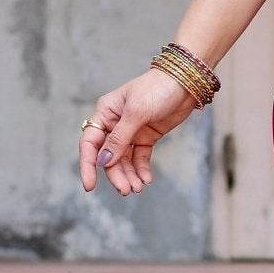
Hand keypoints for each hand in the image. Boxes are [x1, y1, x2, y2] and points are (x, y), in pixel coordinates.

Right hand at [78, 68, 197, 196]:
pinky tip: (146, 180)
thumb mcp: (136, 112)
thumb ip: (119, 138)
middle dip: (116, 174)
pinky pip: (139, 158)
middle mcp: (114, 124)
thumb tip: (103, 161)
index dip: (88, 165)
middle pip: (109, 156)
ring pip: (124, 160)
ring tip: (137, 188)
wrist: (186, 82)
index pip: (90, 143)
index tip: (89, 186)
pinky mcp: (147, 137)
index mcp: (105, 113)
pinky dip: (141, 170)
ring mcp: (131, 132)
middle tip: (126, 190)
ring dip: (129, 175)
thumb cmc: (157, 88)